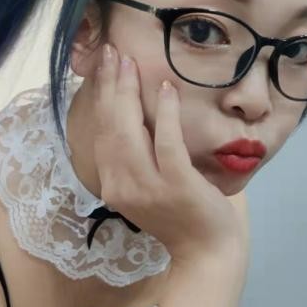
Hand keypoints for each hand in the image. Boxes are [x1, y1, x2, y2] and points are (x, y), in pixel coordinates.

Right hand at [92, 44, 245, 265]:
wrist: (206, 254)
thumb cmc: (182, 218)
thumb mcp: (148, 189)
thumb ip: (137, 160)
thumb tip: (137, 116)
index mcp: (113, 186)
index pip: (101, 134)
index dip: (100, 99)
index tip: (103, 68)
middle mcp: (122, 186)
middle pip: (110, 127)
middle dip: (110, 86)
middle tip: (113, 52)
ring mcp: (148, 187)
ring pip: (130, 131)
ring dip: (129, 92)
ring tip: (130, 62)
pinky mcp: (176, 184)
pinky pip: (166, 142)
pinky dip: (164, 113)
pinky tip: (166, 90)